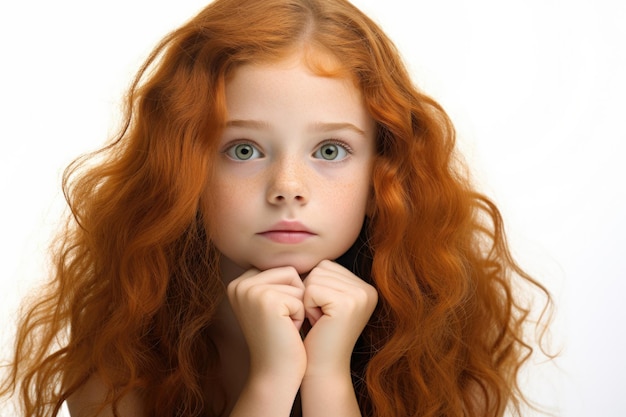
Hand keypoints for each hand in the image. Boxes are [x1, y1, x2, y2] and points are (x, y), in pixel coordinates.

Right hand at [227, 267, 306, 381]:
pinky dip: (300, 315)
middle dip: (295, 298)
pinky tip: (287, 331)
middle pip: (289, 272)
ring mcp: (250, 290)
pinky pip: (301, 296)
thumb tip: (303, 258)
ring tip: (284, 325)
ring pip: (297, 282)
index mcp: (239, 283)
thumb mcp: (274, 304)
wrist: (276, 373)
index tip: (278, 317)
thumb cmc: (281, 339)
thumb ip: (278, 280)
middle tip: (282, 322)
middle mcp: (239, 284)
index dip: (290, 294)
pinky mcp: (266, 299)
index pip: (282, 270)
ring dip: (298, 306)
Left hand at [302, 260, 377, 376]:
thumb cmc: (319, 335)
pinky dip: (307, 306)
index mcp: (367, 287)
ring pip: (315, 277)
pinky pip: (311, 289)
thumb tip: (309, 255)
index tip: (325, 312)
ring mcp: (360, 295)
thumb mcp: (329, 300)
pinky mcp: (347, 303)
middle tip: (322, 318)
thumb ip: (328, 277)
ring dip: (309, 299)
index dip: (316, 288)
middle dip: (312, 293)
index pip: (327, 265)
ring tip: (320, 320)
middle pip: (321, 268)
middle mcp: (368, 289)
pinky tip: (318, 323)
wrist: (322, 368)